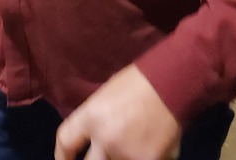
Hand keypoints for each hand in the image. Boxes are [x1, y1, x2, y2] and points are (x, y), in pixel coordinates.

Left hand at [55, 65, 180, 159]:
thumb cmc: (140, 82)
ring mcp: (126, 152)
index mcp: (91, 116)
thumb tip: (92, 140)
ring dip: (122, 158)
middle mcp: (104, 138)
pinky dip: (146, 157)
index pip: (65, 142)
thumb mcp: (106, 96)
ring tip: (135, 141)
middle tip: (102, 156)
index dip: (62, 157)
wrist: (173, 83)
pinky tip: (154, 147)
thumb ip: (96, 121)